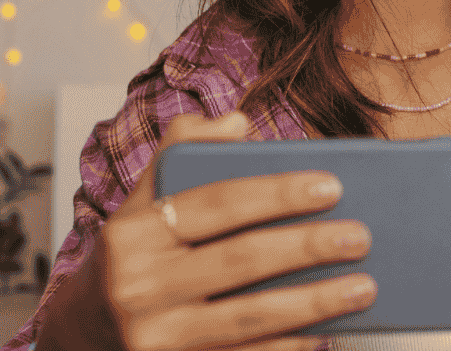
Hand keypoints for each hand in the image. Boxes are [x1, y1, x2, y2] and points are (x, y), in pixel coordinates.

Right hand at [96, 111, 375, 350]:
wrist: (87, 330)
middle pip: (240, 260)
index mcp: (133, 232)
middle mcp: (138, 286)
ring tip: (362, 286)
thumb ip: (184, 149)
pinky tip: (326, 333)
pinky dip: (289, 348)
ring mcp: (156, 337)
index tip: (331, 185)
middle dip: (307, 247)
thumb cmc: (134, 258)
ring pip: (250, 317)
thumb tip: (238, 123)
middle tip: (360, 236)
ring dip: (314, 302)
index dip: (276, 193)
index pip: (216, 203)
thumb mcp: (141, 199)